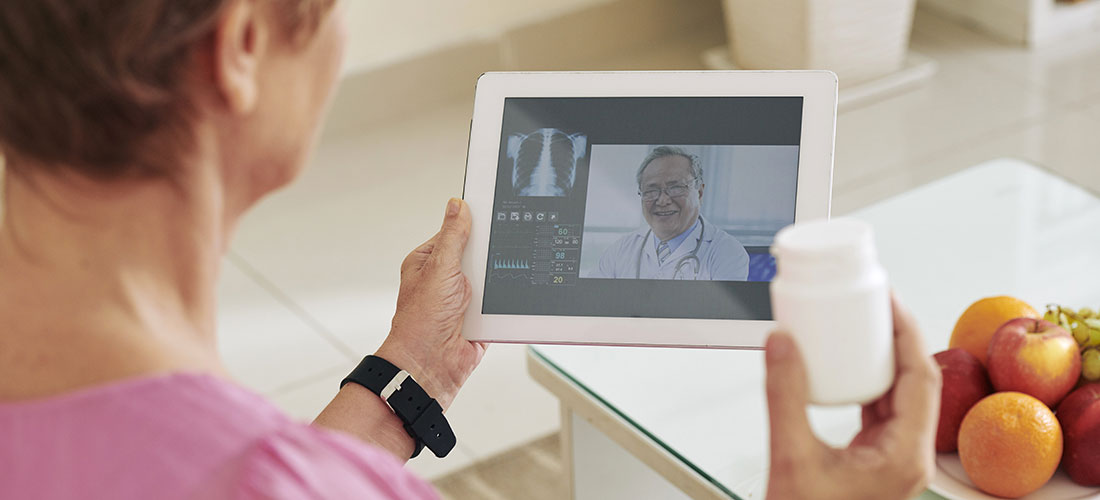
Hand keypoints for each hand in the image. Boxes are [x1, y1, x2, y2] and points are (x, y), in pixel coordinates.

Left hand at [375, 198, 485, 409]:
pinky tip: (499, 306)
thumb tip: (458, 206)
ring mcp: (464, 300)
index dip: (474, 225)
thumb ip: (453, 237)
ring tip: (489, 291)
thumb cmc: (420, 323)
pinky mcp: (480, 319)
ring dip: (496, 285)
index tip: (494, 215)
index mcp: (430, 262)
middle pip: (480, 255)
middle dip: (489, 259)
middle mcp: (446, 279)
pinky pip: (501, 304)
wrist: (429, 367)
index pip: (456, 233)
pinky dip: (504, 306)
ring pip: (493, 279)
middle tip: (490, 262)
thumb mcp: (439, 269)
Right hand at [764, 296, 940, 499]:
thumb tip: (783, 343)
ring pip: (899, 395)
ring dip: (882, 358)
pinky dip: (867, 382)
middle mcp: (907, 456)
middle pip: (915, 381)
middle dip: (896, 338)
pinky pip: (879, 410)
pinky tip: (847, 366)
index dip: (907, 331)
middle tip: (873, 305)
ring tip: (859, 327)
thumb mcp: (790, 457)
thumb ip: (785, 396)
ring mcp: (893, 459)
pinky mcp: (874, 461)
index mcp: (904, 456)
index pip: (921, 377)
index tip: (888, 300)